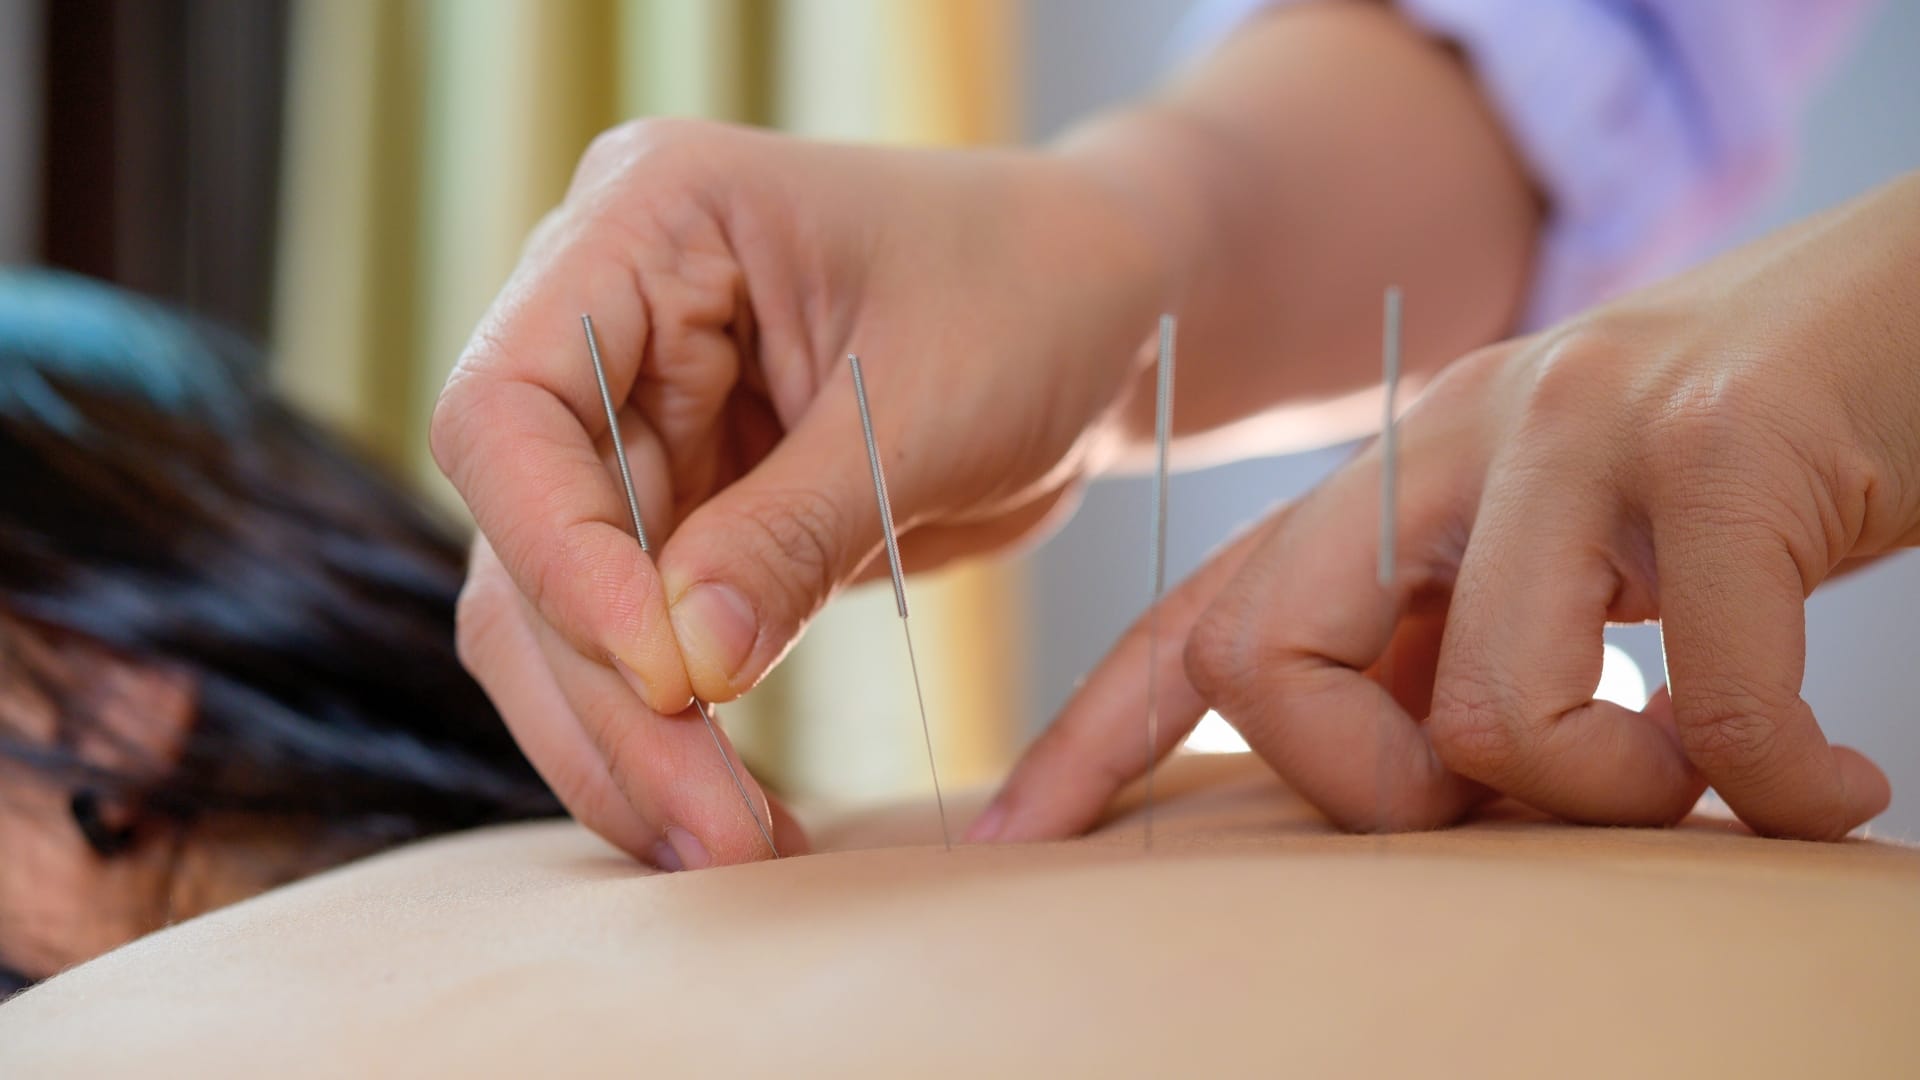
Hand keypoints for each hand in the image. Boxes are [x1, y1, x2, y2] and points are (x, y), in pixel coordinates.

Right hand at [430, 119, 1163, 862]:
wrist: (1111, 318)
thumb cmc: (1037, 297)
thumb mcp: (928, 409)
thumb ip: (792, 532)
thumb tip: (680, 675)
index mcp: (647, 223)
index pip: (510, 407)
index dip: (557, 553)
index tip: (662, 676)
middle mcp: (613, 325)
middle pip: (529, 537)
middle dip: (609, 695)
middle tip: (706, 829)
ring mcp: (644, 428)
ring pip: (567, 614)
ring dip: (631, 744)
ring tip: (726, 850)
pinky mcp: (690, 515)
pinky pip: (646, 644)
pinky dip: (681, 739)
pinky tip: (739, 819)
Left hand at [980, 172, 1919, 843]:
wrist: (1907, 312)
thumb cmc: (1735, 469)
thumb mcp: (1560, 560)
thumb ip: (1457, 652)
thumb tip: (1418, 798)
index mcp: (1398, 478)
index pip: (1203, 615)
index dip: (1096, 737)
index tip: (1015, 839)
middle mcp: (1454, 437)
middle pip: (1271, 654)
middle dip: (1375, 791)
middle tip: (1514, 806)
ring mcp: (1579, 429)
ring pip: (1489, 708)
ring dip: (1608, 797)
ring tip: (1706, 781)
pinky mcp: (1723, 446)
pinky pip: (1708, 705)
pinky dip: (1779, 785)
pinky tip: (1829, 786)